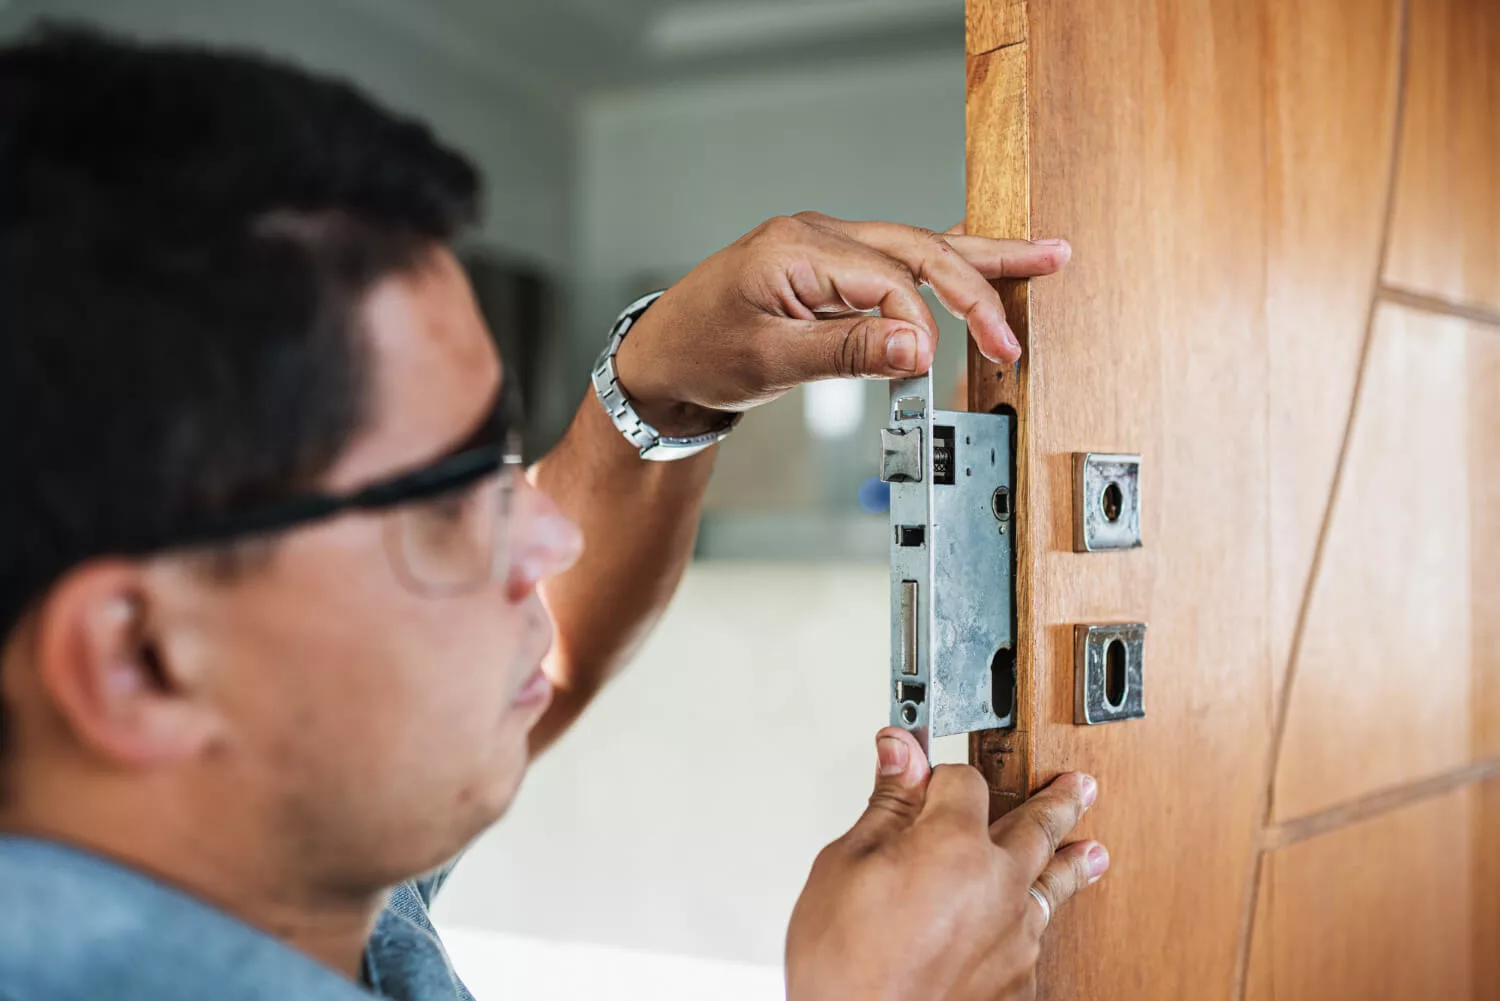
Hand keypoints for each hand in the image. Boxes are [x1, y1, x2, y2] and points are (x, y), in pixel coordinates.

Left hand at [612, 212, 1070, 433]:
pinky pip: (897, 258)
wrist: (659, 357)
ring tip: (1043, 256)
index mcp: (797, 248)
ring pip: (917, 246)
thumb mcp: (769, 362)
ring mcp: (824, 244)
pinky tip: (985, 253)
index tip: (931, 372)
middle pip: (918, 249)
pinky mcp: (828, 264)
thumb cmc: (699, 356)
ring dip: (978, 261)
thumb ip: (846, 352)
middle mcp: (816, 234)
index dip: (920, 328)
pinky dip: (943, 262)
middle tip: (1015, 333)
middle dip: (977, 287)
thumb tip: (918, 348)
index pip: (888, 280)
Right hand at [786, 728, 1106, 1000]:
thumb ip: (887, 805)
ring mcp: (1014, 937)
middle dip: (1056, 801)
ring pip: (1051, 885)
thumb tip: (900, 751)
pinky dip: (1035, 924)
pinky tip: (1036, 924)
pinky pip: (1036, 939)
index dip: (939, 773)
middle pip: (1036, 826)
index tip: (926, 771)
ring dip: (1071, 863)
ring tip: (1092, 852)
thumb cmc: (842, 964)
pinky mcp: (1017, 983)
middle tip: (1077, 787)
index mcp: (953, 844)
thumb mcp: (845, 865)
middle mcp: (997, 885)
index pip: (964, 780)